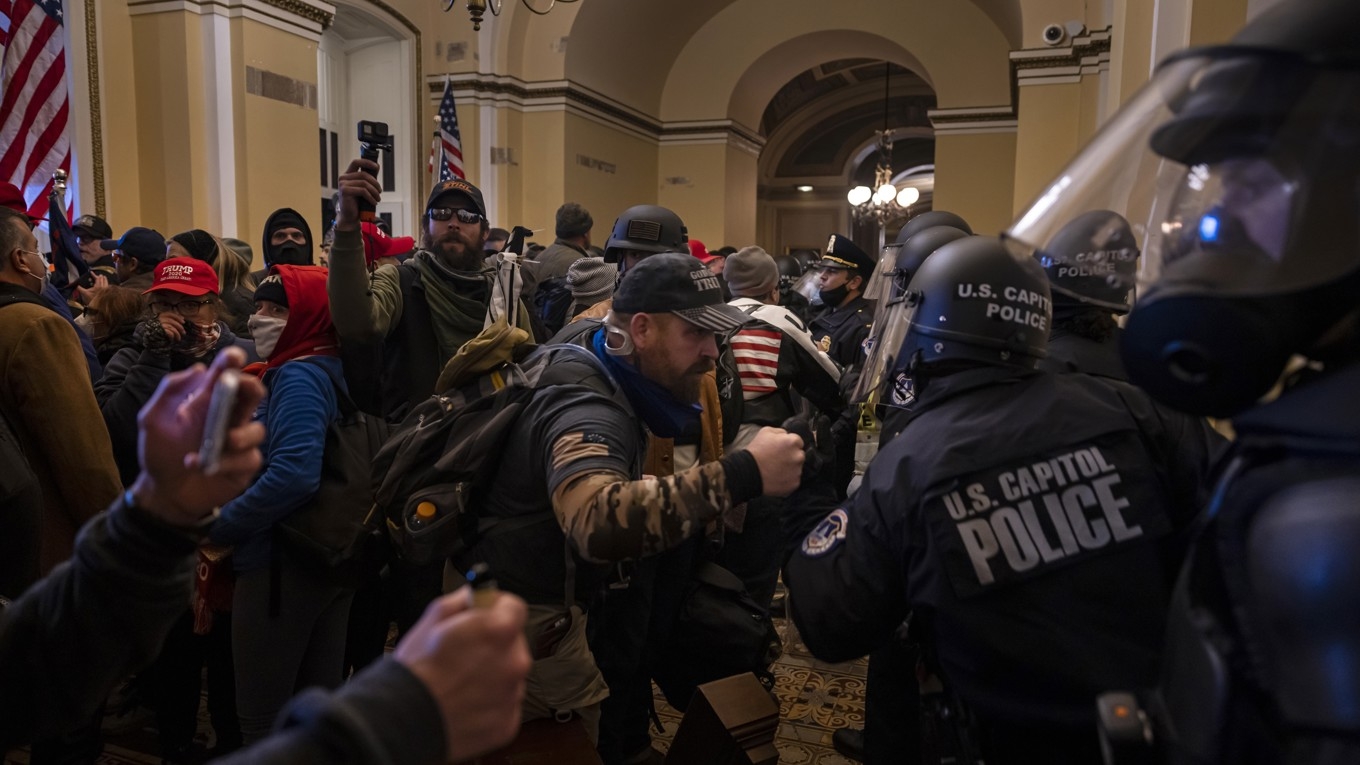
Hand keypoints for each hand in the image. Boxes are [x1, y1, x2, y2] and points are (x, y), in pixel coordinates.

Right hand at [76, 274, 108, 304]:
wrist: (99, 306)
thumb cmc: (92, 299)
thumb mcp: (85, 294)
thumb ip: (80, 289)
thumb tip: (76, 286)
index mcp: (98, 286)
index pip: (97, 278)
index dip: (94, 275)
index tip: (91, 272)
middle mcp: (103, 287)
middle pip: (103, 279)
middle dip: (101, 277)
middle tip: (99, 275)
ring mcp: (106, 290)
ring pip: (106, 283)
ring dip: (105, 280)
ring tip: (104, 277)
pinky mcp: (108, 293)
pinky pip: (108, 287)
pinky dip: (106, 284)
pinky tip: (106, 285)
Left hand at [128, 347, 265, 525]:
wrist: (163, 493)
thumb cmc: (160, 453)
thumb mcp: (152, 419)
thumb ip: (170, 391)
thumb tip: (200, 369)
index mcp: (209, 401)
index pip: (226, 375)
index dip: (233, 362)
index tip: (234, 357)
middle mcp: (230, 417)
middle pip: (253, 395)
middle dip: (250, 388)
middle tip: (240, 389)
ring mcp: (240, 442)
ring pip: (256, 429)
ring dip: (239, 434)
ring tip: (221, 442)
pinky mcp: (244, 465)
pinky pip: (247, 458)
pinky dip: (225, 461)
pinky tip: (198, 464)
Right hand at [157, 311, 185, 343]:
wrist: (148, 339)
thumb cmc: (157, 331)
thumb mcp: (163, 323)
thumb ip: (171, 319)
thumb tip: (182, 318)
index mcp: (159, 316)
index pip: (169, 314)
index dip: (177, 317)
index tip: (183, 322)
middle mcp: (158, 320)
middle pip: (171, 321)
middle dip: (179, 327)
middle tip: (184, 332)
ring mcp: (159, 326)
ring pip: (172, 328)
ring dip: (177, 334)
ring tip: (178, 339)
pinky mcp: (160, 332)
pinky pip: (170, 333)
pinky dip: (173, 336)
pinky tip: (173, 339)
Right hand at [335, 158, 381, 230]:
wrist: (350, 216)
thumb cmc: (357, 203)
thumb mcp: (363, 188)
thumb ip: (368, 178)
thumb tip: (377, 166)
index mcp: (347, 175)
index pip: (356, 162)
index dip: (367, 162)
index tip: (377, 167)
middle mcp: (343, 178)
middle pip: (364, 174)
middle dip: (375, 183)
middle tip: (380, 191)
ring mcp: (343, 184)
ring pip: (364, 183)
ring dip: (374, 191)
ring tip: (378, 198)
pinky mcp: (345, 191)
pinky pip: (363, 191)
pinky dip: (371, 197)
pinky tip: (374, 202)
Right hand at [394, 587, 530, 760]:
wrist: (405, 722)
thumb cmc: (416, 672)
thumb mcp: (431, 620)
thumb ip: (460, 602)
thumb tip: (472, 596)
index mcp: (498, 631)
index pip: (515, 608)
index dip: (497, 607)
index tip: (484, 614)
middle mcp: (514, 662)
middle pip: (513, 644)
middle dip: (493, 644)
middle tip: (464, 653)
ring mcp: (513, 695)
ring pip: (509, 676)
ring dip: (492, 675)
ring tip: (460, 683)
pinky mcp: (507, 723)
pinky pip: (504, 705)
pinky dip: (489, 704)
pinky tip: (464, 703)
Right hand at [744, 426, 805, 496]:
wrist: (749, 472)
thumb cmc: (756, 451)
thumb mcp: (765, 431)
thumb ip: (780, 431)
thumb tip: (786, 434)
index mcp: (792, 442)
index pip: (798, 442)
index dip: (788, 445)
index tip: (781, 449)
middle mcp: (798, 456)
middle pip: (799, 455)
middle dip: (791, 456)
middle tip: (778, 459)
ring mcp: (797, 471)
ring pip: (797, 468)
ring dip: (790, 467)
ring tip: (776, 469)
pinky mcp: (794, 483)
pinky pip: (794, 479)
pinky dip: (788, 479)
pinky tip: (777, 477)